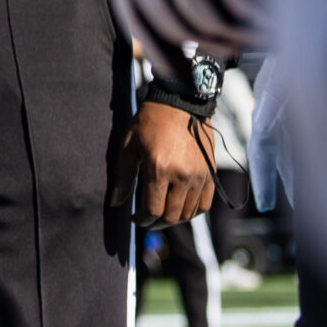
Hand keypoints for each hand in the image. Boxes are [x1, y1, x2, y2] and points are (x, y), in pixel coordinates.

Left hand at [110, 101, 218, 227]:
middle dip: (156, 223)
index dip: (142, 220)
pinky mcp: (211, 174)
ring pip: (188, 213)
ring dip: (174, 219)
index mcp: (159, 168)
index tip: (136, 218)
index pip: (153, 210)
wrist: (179, 103)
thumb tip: (116, 203)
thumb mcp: (129, 145)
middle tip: (147, 219)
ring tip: (161, 213)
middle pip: (171, 216)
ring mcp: (200, 176)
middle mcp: (182, 176)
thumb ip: (123, 177)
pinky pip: (205, 205)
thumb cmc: (149, 122)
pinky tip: (180, 208)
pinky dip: (192, 212)